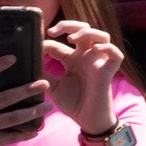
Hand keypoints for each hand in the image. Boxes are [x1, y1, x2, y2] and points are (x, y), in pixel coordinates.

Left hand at [44, 20, 124, 135]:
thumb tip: (29, 61)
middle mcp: (86, 57)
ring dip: (87, 32)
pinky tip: (96, 48)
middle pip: (83, 30)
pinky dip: (108, 48)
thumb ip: (43, 73)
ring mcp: (99, 62)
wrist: (87, 120)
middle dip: (68, 25)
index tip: (36, 44)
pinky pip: (116, 55)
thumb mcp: (52, 86)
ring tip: (72, 38)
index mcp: (73, 60)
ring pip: (101, 36)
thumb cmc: (73, 103)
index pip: (60, 43)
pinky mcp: (108, 71)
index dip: (48, 40)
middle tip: (52, 31)